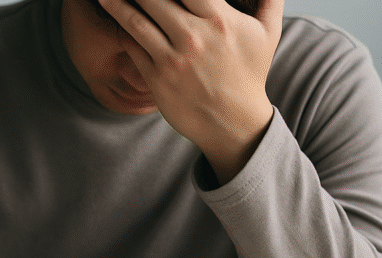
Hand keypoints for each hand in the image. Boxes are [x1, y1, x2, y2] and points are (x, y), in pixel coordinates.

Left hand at [100, 0, 283, 182]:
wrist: (232, 123)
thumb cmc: (249, 75)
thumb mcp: (268, 33)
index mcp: (218, 19)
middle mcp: (191, 37)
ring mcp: (170, 59)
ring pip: (135, 20)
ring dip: (116, 3)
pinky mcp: (155, 78)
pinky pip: (132, 48)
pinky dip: (122, 30)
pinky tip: (113, 17)